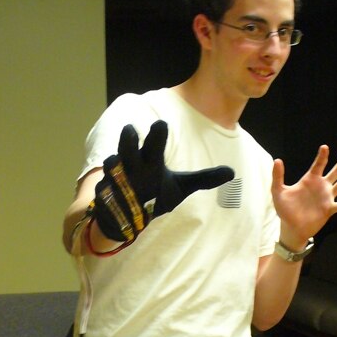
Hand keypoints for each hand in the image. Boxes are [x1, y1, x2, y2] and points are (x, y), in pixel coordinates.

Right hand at [92, 121, 233, 242]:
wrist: (128, 213)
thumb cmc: (155, 195)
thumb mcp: (181, 188)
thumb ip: (203, 179)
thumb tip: (232, 172)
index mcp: (151, 161)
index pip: (154, 144)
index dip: (157, 135)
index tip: (162, 123)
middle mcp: (133, 166)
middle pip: (128, 147)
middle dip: (129, 140)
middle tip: (130, 128)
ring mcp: (117, 180)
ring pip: (113, 166)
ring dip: (115, 166)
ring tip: (116, 166)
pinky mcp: (106, 196)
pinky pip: (104, 190)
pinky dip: (107, 192)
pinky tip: (109, 195)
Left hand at [272, 145, 336, 247]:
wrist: (291, 227)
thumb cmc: (285, 208)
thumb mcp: (278, 191)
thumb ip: (277, 176)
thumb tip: (277, 160)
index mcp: (310, 180)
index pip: (318, 165)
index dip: (322, 156)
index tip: (324, 147)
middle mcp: (321, 186)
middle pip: (336, 170)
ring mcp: (327, 197)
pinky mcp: (328, 209)